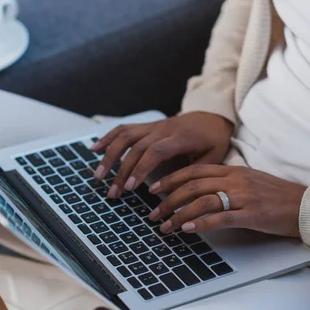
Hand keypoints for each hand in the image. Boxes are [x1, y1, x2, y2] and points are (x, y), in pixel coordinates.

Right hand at [91, 112, 232, 197]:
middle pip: (137, 147)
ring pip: (126, 137)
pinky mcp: (147, 126)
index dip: (141, 168)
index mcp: (181, 137)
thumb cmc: (214, 140)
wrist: (213, 116)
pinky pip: (124, 129)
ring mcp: (154, 126)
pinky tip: (94, 149)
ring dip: (109, 156)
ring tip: (98, 177)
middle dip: (122, 171)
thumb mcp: (213, 157)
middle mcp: (164, 129)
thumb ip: (195, 172)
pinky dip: (108, 138)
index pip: (156, 151)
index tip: (131, 188)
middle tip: (113, 193)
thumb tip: (178, 193)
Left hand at [147, 165, 306, 237]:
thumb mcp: (251, 183)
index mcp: (234, 170)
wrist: (306, 206)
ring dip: (179, 214)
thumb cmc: (279, 197)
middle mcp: (236, 180)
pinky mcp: (252, 214)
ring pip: (202, 201)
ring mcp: (244, 196)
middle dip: (168, 200)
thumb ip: (228, 183)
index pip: (195, 170)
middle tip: (152, 213)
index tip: (154, 189)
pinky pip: (221, 217)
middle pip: (193, 185)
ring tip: (165, 226)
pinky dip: (201, 223)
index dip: (171, 179)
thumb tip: (203, 192)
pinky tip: (187, 229)